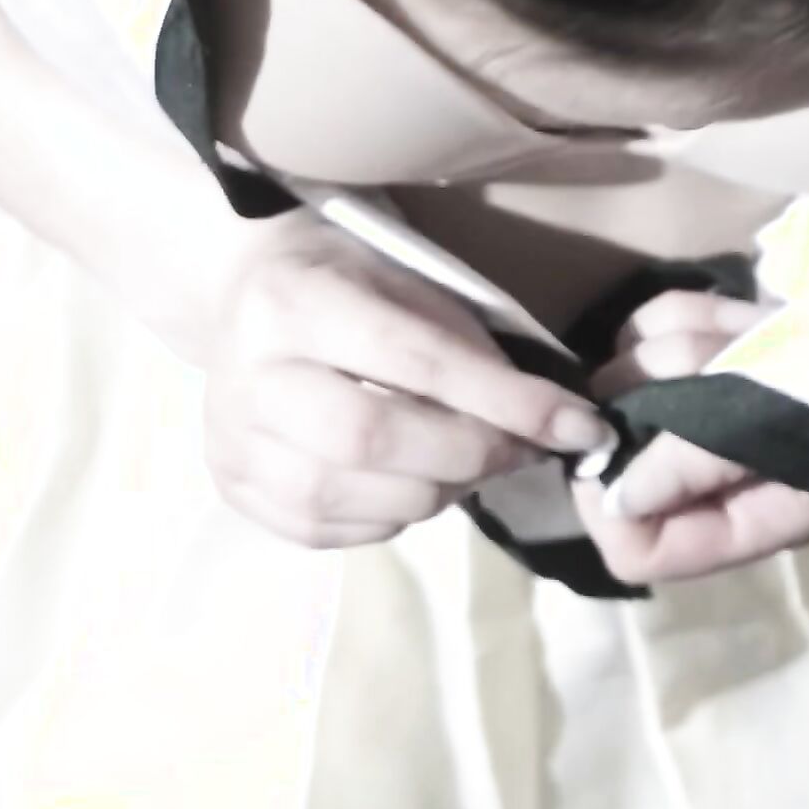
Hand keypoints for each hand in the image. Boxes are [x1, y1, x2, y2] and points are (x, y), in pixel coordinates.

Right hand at [199, 211, 614, 548]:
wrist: (240, 293)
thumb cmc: (346, 278)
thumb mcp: (408, 282)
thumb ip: (469, 349)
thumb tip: (551, 426)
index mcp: (295, 301)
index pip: (414, 361)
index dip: (505, 401)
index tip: (578, 426)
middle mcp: (249, 374)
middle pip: (373, 439)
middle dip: (469, 454)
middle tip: (519, 451)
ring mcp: (231, 438)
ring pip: (351, 497)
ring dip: (435, 492)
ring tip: (467, 465)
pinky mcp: (231, 485)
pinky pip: (326, 530)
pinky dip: (389, 517)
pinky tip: (410, 483)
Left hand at [573, 288, 808, 584]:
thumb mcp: (785, 436)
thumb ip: (696, 467)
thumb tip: (613, 501)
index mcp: (738, 519)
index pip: (638, 549)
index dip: (612, 504)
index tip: (620, 443)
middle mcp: (712, 471)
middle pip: (618, 454)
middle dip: (650, 398)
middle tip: (705, 367)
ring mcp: (704, 405)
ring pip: (626, 375)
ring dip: (681, 344)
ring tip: (747, 332)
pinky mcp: (706, 346)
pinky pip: (650, 326)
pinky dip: (690, 311)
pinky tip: (744, 310)